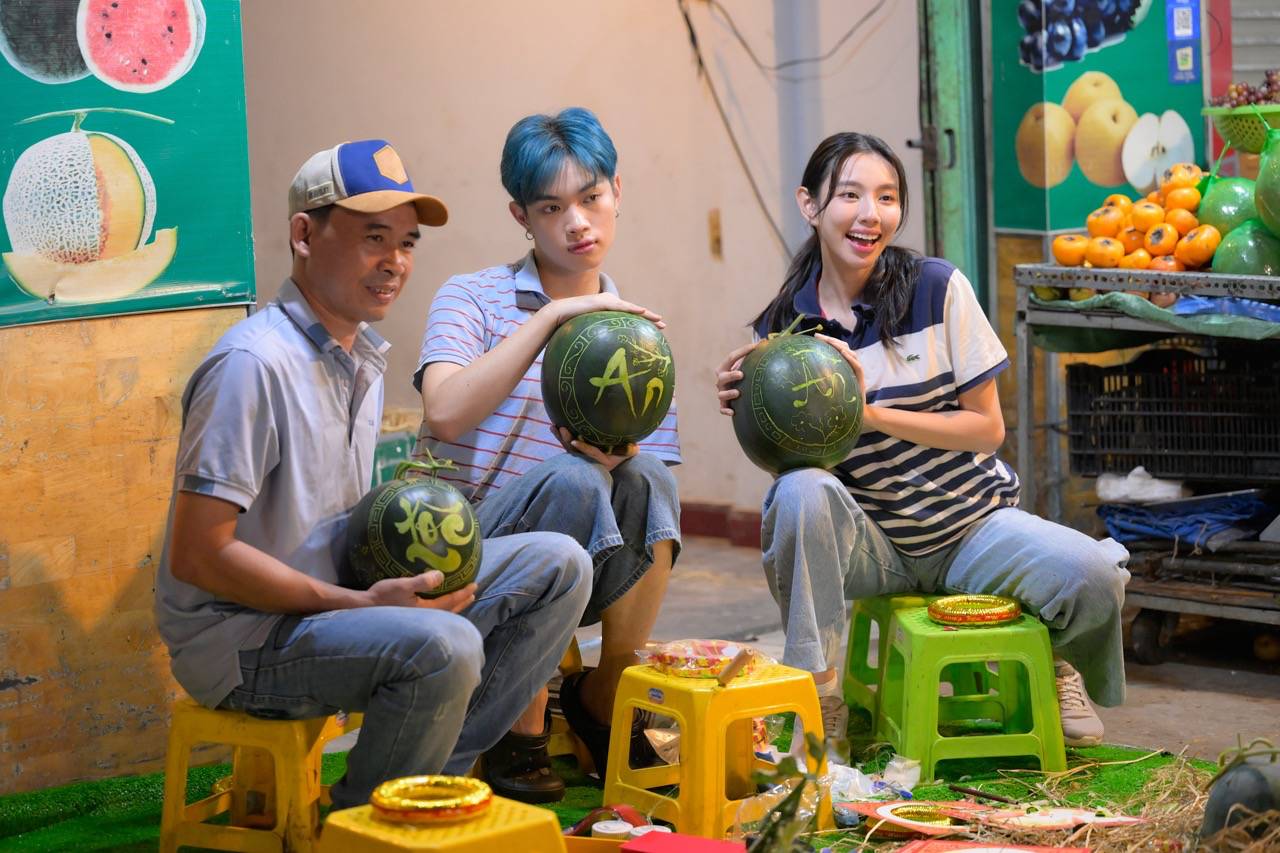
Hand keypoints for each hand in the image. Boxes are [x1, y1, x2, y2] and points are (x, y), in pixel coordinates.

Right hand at [366, 571, 476, 612]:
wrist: (363, 609)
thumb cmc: (382, 596)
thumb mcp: (402, 586)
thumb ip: (422, 581)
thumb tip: (441, 576)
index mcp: (425, 611)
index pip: (450, 602)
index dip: (462, 594)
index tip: (474, 586)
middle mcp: (424, 618)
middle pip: (449, 611)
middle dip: (462, 601)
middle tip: (473, 593)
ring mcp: (418, 620)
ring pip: (442, 614)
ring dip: (454, 606)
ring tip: (462, 599)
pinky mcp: (411, 618)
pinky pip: (434, 613)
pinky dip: (443, 608)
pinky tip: (439, 602)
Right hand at [546, 293, 663, 328]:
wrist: (557, 315)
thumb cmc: (569, 326)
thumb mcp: (588, 333)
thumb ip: (597, 339)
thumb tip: (602, 358)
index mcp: (607, 310)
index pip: (628, 316)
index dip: (642, 322)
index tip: (654, 330)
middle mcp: (609, 303)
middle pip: (633, 311)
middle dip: (649, 318)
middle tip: (663, 326)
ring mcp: (606, 301)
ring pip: (631, 308)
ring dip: (646, 314)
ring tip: (658, 320)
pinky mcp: (601, 302)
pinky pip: (620, 306)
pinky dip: (632, 309)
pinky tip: (642, 312)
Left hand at [551, 425, 636, 470]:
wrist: (617, 464)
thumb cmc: (624, 456)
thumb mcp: (628, 454)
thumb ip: (630, 451)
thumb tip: (635, 447)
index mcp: (601, 461)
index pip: (592, 453)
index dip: (584, 448)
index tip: (575, 441)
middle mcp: (589, 461)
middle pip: (576, 451)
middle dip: (567, 440)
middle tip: (561, 428)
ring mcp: (582, 457)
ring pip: (569, 448)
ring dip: (561, 437)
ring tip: (553, 426)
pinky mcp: (577, 453)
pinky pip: (567, 445)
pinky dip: (560, 436)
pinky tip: (554, 426)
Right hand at [715, 340, 763, 415]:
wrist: (737, 391)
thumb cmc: (743, 374)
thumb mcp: (746, 363)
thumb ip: (753, 353)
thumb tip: (766, 341)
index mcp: (725, 367)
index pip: (731, 357)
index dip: (743, 351)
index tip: (756, 347)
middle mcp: (721, 380)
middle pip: (722, 377)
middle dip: (731, 375)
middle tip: (741, 374)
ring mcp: (722, 393)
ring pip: (721, 394)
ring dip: (728, 393)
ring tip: (738, 393)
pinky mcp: (724, 405)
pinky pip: (722, 409)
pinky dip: (726, 410)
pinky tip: (733, 412)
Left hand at [815, 333, 870, 423]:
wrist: (855, 412)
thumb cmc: (839, 400)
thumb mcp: (828, 386)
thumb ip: (821, 377)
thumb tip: (802, 372)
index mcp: (843, 365)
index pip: (837, 349)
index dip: (828, 341)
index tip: (815, 337)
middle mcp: (851, 365)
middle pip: (844, 347)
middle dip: (831, 340)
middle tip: (819, 336)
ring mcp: (856, 370)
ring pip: (851, 353)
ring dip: (840, 346)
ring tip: (830, 342)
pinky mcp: (861, 377)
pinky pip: (857, 365)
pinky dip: (850, 358)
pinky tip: (843, 353)